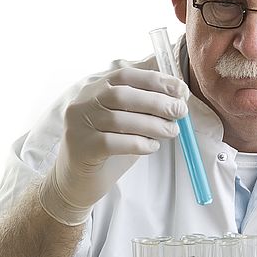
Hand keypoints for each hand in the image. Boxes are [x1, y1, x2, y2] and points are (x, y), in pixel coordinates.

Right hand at [39, 67, 187, 224]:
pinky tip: (152, 146)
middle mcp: (83, 103)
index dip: (156, 80)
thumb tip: (179, 101)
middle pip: (122, 95)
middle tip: (180, 111)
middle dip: (157, 102)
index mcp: (96, 89)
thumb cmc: (108, 147)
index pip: (126, 76)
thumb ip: (145, 109)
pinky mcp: (81, 148)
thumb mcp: (126, 121)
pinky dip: (138, 143)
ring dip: (152, 124)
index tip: (180, 89)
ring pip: (119, 120)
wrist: (76, 180)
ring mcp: (79, 125)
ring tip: (171, 131)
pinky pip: (113, 143)